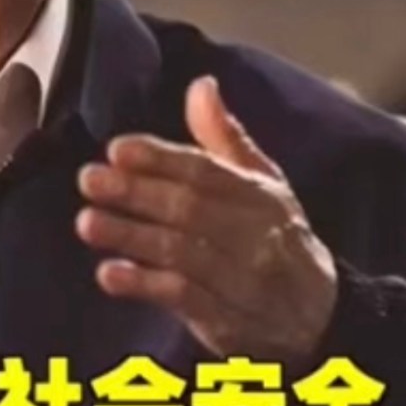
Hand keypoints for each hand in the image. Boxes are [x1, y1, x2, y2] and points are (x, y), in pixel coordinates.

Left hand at [76, 76, 337, 362]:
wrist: (318, 317)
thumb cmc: (275, 235)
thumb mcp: (261, 183)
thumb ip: (224, 137)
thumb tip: (201, 85)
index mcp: (258, 194)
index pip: (205, 171)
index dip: (161, 159)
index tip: (118, 149)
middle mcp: (253, 234)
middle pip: (188, 209)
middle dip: (136, 193)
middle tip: (89, 179)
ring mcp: (240, 280)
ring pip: (181, 253)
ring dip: (131, 237)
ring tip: (87, 222)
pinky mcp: (226, 320)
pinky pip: (184, 300)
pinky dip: (145, 286)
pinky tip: (108, 273)